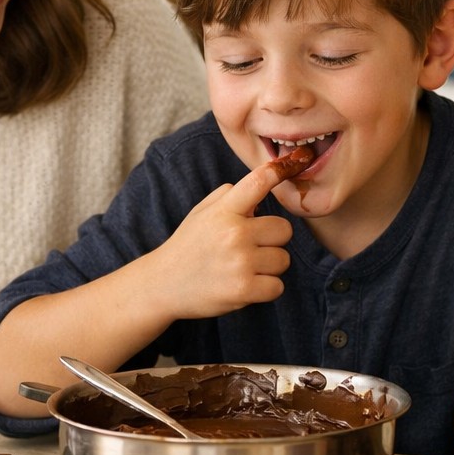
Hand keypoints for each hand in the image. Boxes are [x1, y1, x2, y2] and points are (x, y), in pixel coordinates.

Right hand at [145, 158, 294, 318]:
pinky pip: (277, 286)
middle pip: (284, 230)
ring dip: (269, 267)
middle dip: (272, 240)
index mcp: (224, 211)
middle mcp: (235, 233)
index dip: (277, 172)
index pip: (258, 182)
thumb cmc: (188, 246)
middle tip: (251, 247)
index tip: (291, 164)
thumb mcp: (202, 212)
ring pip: (283, 260)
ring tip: (244, 268)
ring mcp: (240, 262)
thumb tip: (261, 189)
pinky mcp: (244, 290)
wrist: (163, 284)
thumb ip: (230, 196)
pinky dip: (266, 289)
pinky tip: (246, 284)